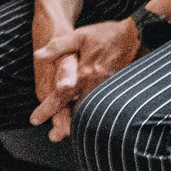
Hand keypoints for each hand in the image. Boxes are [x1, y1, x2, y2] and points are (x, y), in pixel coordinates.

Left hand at [31, 18, 142, 138]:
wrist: (136, 35)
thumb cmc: (106, 34)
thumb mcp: (79, 36)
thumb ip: (57, 47)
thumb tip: (37, 56)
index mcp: (83, 74)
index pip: (60, 97)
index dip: (46, 109)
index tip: (34, 120)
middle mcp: (95, 85)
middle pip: (76, 110)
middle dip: (63, 124)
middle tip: (53, 136)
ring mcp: (107, 88)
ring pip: (89, 109)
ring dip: (77, 120)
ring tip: (67, 132)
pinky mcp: (116, 88)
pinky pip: (100, 104)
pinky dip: (91, 112)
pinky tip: (86, 115)